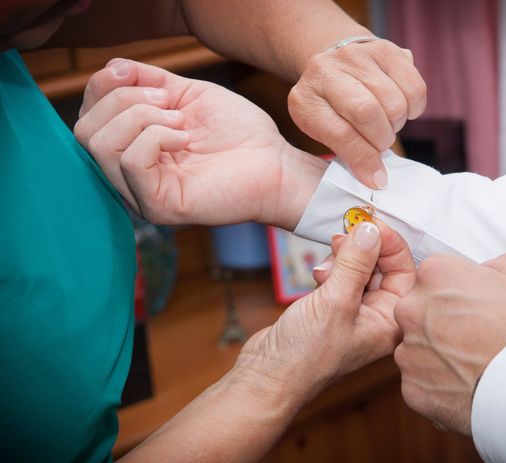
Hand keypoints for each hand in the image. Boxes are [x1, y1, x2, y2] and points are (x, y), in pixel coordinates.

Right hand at [75, 58, 323, 226]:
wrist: (275, 163)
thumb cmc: (240, 134)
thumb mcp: (188, 96)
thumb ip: (149, 82)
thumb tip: (113, 68)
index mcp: (132, 150)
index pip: (87, 117)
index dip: (105, 86)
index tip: (148, 80)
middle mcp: (129, 176)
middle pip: (85, 131)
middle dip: (125, 102)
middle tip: (172, 105)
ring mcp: (140, 194)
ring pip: (100, 145)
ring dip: (141, 118)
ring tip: (181, 123)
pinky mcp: (158, 207)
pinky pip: (130, 162)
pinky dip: (154, 138)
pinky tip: (183, 140)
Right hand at [238, 221, 414, 402]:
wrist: (268, 375)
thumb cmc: (306, 354)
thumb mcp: (335, 301)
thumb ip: (356, 262)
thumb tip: (372, 230)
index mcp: (391, 321)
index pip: (405, 271)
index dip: (390, 244)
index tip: (370, 224)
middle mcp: (377, 316)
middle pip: (383, 266)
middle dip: (363, 250)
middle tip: (343, 237)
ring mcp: (355, 312)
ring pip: (360, 268)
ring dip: (343, 259)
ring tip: (324, 268)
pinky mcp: (333, 308)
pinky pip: (341, 277)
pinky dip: (331, 269)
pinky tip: (317, 276)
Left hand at [289, 39, 426, 188]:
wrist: (334, 62)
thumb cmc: (329, 107)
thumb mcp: (323, 129)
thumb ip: (346, 152)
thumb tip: (377, 179)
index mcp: (306, 100)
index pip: (340, 134)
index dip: (363, 159)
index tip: (376, 178)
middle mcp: (327, 71)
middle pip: (368, 113)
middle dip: (381, 139)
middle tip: (379, 144)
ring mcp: (358, 56)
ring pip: (394, 103)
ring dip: (396, 124)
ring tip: (385, 124)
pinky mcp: (386, 50)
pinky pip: (414, 88)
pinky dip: (413, 108)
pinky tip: (401, 109)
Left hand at [393, 253, 505, 434]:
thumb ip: (496, 265)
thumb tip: (485, 273)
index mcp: (436, 275)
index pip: (435, 275)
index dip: (458, 290)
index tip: (475, 304)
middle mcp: (412, 309)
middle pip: (419, 310)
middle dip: (442, 320)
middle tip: (475, 336)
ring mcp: (409, 350)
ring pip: (417, 347)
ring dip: (438, 354)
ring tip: (473, 364)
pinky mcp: (412, 387)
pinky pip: (420, 382)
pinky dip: (438, 385)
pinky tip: (466, 386)